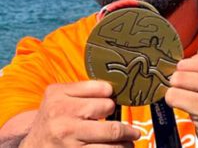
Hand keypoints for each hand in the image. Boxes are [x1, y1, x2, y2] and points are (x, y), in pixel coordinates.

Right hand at [21, 81, 140, 147]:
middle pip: (108, 111)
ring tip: (131, 140)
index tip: (113, 106)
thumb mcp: (58, 96)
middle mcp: (62, 117)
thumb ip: (84, 89)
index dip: (112, 97)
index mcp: (59, 97)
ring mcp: (68, 139)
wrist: (32, 146)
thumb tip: (114, 90)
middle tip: (131, 130)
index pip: (102, 90)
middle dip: (122, 122)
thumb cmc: (53, 118)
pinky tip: (121, 147)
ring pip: (111, 135)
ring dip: (127, 139)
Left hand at [166, 43, 197, 147]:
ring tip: (195, 98)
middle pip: (182, 66)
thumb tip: (167, 63)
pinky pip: (174, 96)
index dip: (194, 66)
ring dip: (179, 90)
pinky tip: (191, 106)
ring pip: (177, 80)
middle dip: (184, 77)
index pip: (195, 53)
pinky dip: (175, 102)